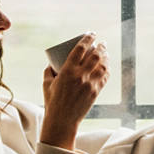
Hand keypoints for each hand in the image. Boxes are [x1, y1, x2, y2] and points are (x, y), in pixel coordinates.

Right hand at [39, 33, 108, 148]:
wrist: (62, 120)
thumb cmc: (52, 101)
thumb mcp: (46, 83)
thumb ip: (49, 71)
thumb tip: (51, 62)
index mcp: (67, 70)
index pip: (80, 49)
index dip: (88, 39)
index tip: (91, 33)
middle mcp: (80, 75)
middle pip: (95, 55)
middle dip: (100, 46)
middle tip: (101, 42)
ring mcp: (90, 84)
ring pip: (102, 65)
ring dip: (106, 57)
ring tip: (105, 52)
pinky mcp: (96, 92)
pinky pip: (105, 77)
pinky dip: (107, 70)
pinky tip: (106, 66)